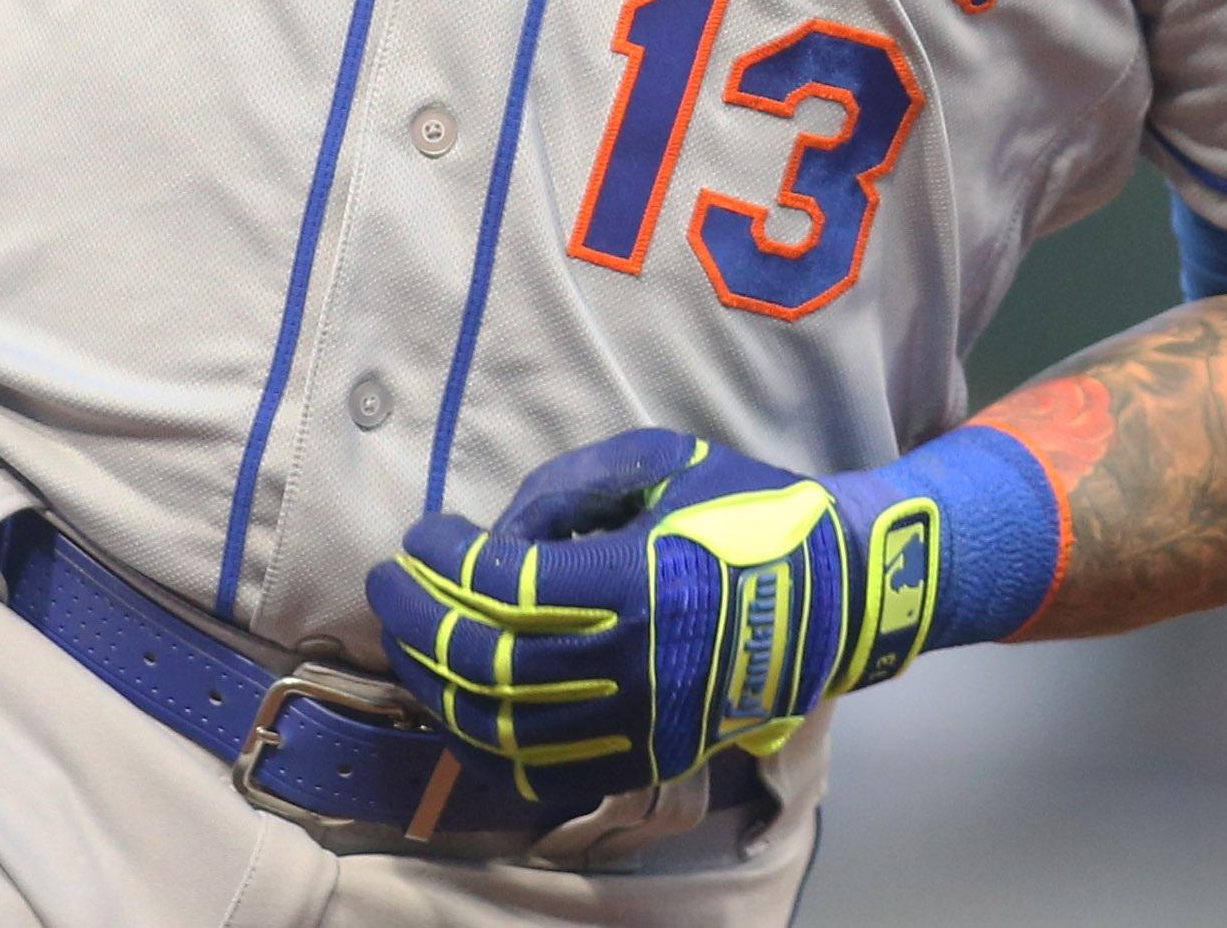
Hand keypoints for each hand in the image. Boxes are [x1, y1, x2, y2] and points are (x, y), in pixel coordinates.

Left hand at [369, 427, 942, 802]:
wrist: (837, 593)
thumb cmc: (748, 508)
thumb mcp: (665, 459)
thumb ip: (571, 483)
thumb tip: (499, 533)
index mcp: (638, 583)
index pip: (505, 586)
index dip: (445, 559)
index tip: (422, 533)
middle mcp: (633, 664)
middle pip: (488, 658)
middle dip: (419, 618)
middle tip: (389, 581)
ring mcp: (639, 720)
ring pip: (502, 722)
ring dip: (437, 681)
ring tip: (410, 638)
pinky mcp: (646, 752)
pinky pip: (543, 766)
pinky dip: (484, 739)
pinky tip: (456, 701)